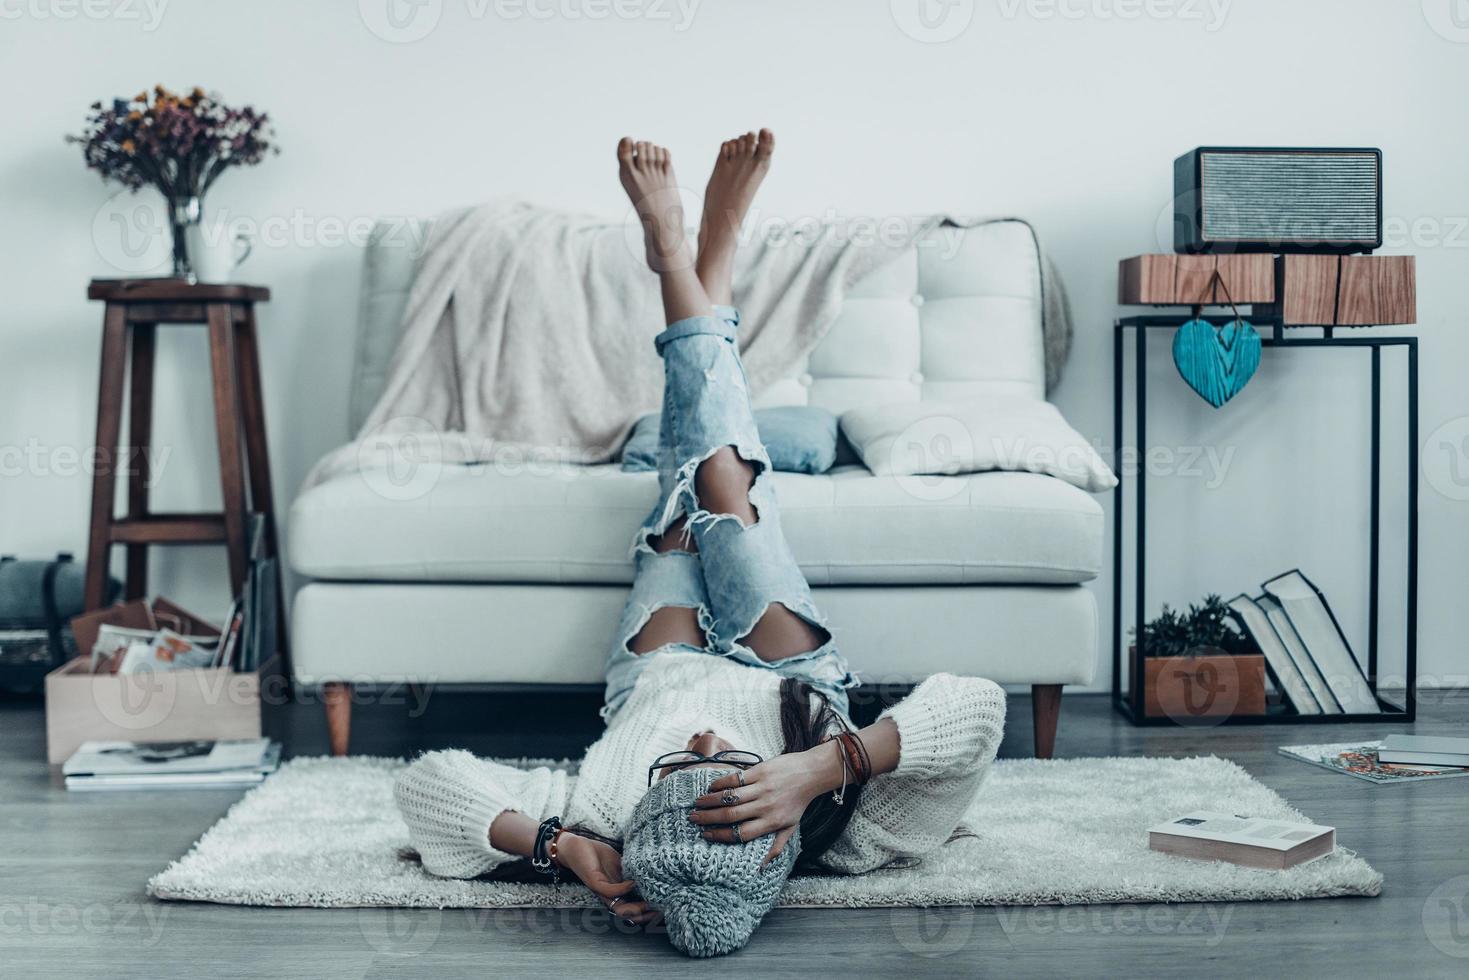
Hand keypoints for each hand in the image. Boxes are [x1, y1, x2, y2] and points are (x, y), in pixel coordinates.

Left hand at [554, 833, 659, 925]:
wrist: (575, 846)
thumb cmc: (596, 855)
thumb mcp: (619, 863)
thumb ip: (631, 871)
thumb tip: (650, 872)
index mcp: (616, 891)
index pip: (633, 908)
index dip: (647, 912)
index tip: (664, 909)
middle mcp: (609, 895)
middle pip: (627, 914)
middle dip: (644, 916)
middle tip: (660, 912)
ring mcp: (602, 890)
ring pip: (619, 909)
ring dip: (635, 909)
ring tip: (649, 903)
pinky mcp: (594, 882)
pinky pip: (610, 891)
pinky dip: (623, 889)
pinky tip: (633, 882)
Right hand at [688, 747, 840, 864]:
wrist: (811, 774)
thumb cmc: (799, 802)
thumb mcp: (791, 827)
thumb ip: (776, 846)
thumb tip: (762, 867)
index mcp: (772, 823)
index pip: (742, 834)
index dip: (722, 836)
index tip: (707, 835)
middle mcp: (765, 807)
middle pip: (731, 815)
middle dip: (709, 818)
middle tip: (694, 819)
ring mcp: (762, 788)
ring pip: (730, 797)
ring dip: (711, 800)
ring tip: (697, 803)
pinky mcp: (760, 771)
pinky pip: (736, 779)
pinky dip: (721, 783)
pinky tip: (711, 787)